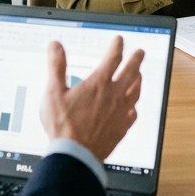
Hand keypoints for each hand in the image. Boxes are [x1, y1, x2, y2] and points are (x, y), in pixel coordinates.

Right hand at [40, 36, 145, 161]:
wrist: (75, 154)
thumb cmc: (64, 126)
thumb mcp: (54, 92)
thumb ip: (56, 66)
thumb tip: (56, 47)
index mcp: (99, 84)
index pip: (113, 58)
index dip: (117, 46)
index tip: (119, 41)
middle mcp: (114, 96)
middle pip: (131, 72)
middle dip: (136, 59)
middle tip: (140, 53)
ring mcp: (120, 112)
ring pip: (135, 91)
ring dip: (139, 80)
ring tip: (140, 75)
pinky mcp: (122, 128)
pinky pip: (133, 113)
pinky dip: (134, 106)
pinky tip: (132, 107)